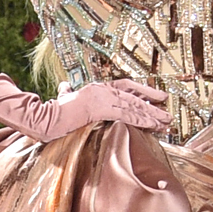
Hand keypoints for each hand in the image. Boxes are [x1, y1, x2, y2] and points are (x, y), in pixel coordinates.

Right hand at [27, 79, 168, 141]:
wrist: (45, 118)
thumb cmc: (53, 112)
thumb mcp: (63, 99)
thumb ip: (66, 93)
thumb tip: (64, 87)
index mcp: (97, 88)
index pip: (125, 86)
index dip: (143, 90)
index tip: (157, 97)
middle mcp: (102, 89)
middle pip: (133, 95)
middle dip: (152, 104)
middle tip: (167, 114)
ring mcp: (102, 97)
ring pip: (133, 105)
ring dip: (151, 114)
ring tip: (165, 122)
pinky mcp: (100, 107)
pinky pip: (125, 114)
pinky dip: (140, 119)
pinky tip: (152, 125)